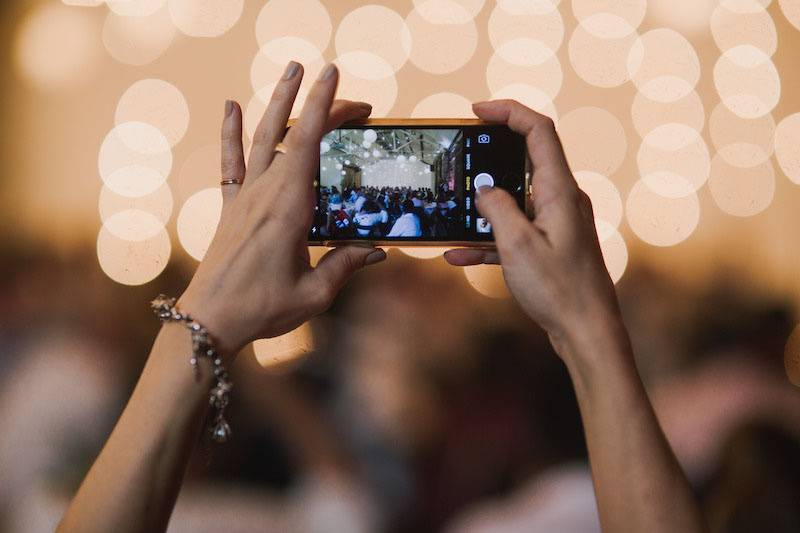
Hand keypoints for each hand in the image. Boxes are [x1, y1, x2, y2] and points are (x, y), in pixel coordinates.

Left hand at [179, 62, 385, 357]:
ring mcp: (245, 197)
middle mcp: (265, 193)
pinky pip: (231, 162)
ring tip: (292, 69)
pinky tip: (229, 106)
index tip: (332, 74)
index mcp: (289, 208)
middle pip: (292, 133)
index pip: (307, 143)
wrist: (210, 320)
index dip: (322, 105)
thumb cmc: (263, 308)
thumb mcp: (315, 292)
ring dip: (278, 101)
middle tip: (339, 83)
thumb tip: (377, 251)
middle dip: (318, 104)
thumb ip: (345, 265)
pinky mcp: (232, 208)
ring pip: (262, 137)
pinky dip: (230, 133)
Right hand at [445, 100, 620, 356]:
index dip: (509, 112)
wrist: (586, 332)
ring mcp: (558, 223)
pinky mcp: (552, 245)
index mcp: (560, 191)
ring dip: (483, 207)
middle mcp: (563, 200)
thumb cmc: (559, 289)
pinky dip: (489, 237)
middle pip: (525, 161)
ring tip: (451, 214)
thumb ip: (497, 208)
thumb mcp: (518, 245)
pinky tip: (458, 254)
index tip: (477, 111)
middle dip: (489, 158)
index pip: (538, 131)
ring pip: (515, 200)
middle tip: (459, 159)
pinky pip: (516, 230)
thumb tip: (484, 189)